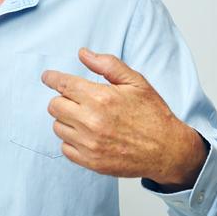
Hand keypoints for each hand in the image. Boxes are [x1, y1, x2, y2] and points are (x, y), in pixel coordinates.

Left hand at [42, 48, 207, 189]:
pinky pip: (65, 148)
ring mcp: (89, 144)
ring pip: (58, 126)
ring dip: (67, 120)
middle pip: (54, 105)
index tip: (47, 77)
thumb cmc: (152, 114)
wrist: (168, 151)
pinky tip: (87, 135)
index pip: (62, 84)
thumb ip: (107, 64)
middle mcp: (91, 121)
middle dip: (62, 99)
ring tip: (85, 118)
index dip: (51, 78)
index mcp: (101, 98)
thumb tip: (83, 53)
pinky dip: (71, 140)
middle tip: (76, 100)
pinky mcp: (90, 162)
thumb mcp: (135, 81)